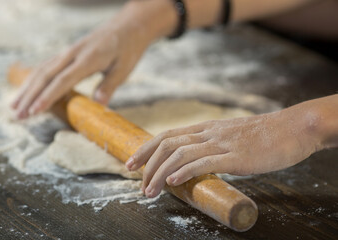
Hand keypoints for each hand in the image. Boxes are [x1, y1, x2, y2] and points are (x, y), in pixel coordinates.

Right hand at [11, 11, 152, 118]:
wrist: (128, 26)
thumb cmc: (128, 49)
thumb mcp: (124, 69)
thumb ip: (109, 85)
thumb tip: (99, 105)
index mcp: (88, 58)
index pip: (63, 80)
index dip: (48, 96)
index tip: (35, 111)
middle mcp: (73, 53)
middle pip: (46, 75)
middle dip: (30, 96)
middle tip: (18, 115)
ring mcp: (68, 51)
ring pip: (42, 70)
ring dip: (27, 88)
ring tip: (14, 106)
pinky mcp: (68, 52)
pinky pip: (47, 65)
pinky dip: (34, 79)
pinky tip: (26, 90)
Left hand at [126, 106, 322, 197]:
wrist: (293, 128)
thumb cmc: (263, 136)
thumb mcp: (231, 137)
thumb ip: (212, 147)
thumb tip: (194, 163)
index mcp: (207, 128)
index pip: (167, 135)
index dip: (146, 148)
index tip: (132, 163)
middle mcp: (209, 133)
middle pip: (167, 143)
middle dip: (146, 163)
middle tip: (137, 182)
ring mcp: (222, 143)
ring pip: (180, 154)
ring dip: (160, 173)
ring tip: (149, 190)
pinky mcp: (236, 156)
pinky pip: (204, 162)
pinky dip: (184, 171)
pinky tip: (172, 182)